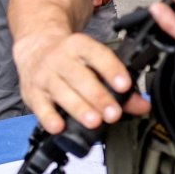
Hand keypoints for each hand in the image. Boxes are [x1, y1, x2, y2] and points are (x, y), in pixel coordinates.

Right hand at [12, 28, 149, 135]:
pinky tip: (59, 127)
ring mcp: (44, 76)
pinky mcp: (31, 92)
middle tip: (113, 113)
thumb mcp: (93, 62)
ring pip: (61, 91)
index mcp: (79, 46)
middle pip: (79, 77)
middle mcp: (59, 59)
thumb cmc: (70, 59)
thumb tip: (142, 106)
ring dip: (78, 108)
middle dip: (98, 96)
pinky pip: (39, 107)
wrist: (34, 49)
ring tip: (94, 122)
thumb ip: (119, 85)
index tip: (125, 85)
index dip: (111, 70)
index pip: (97, 55)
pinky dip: (48, 118)